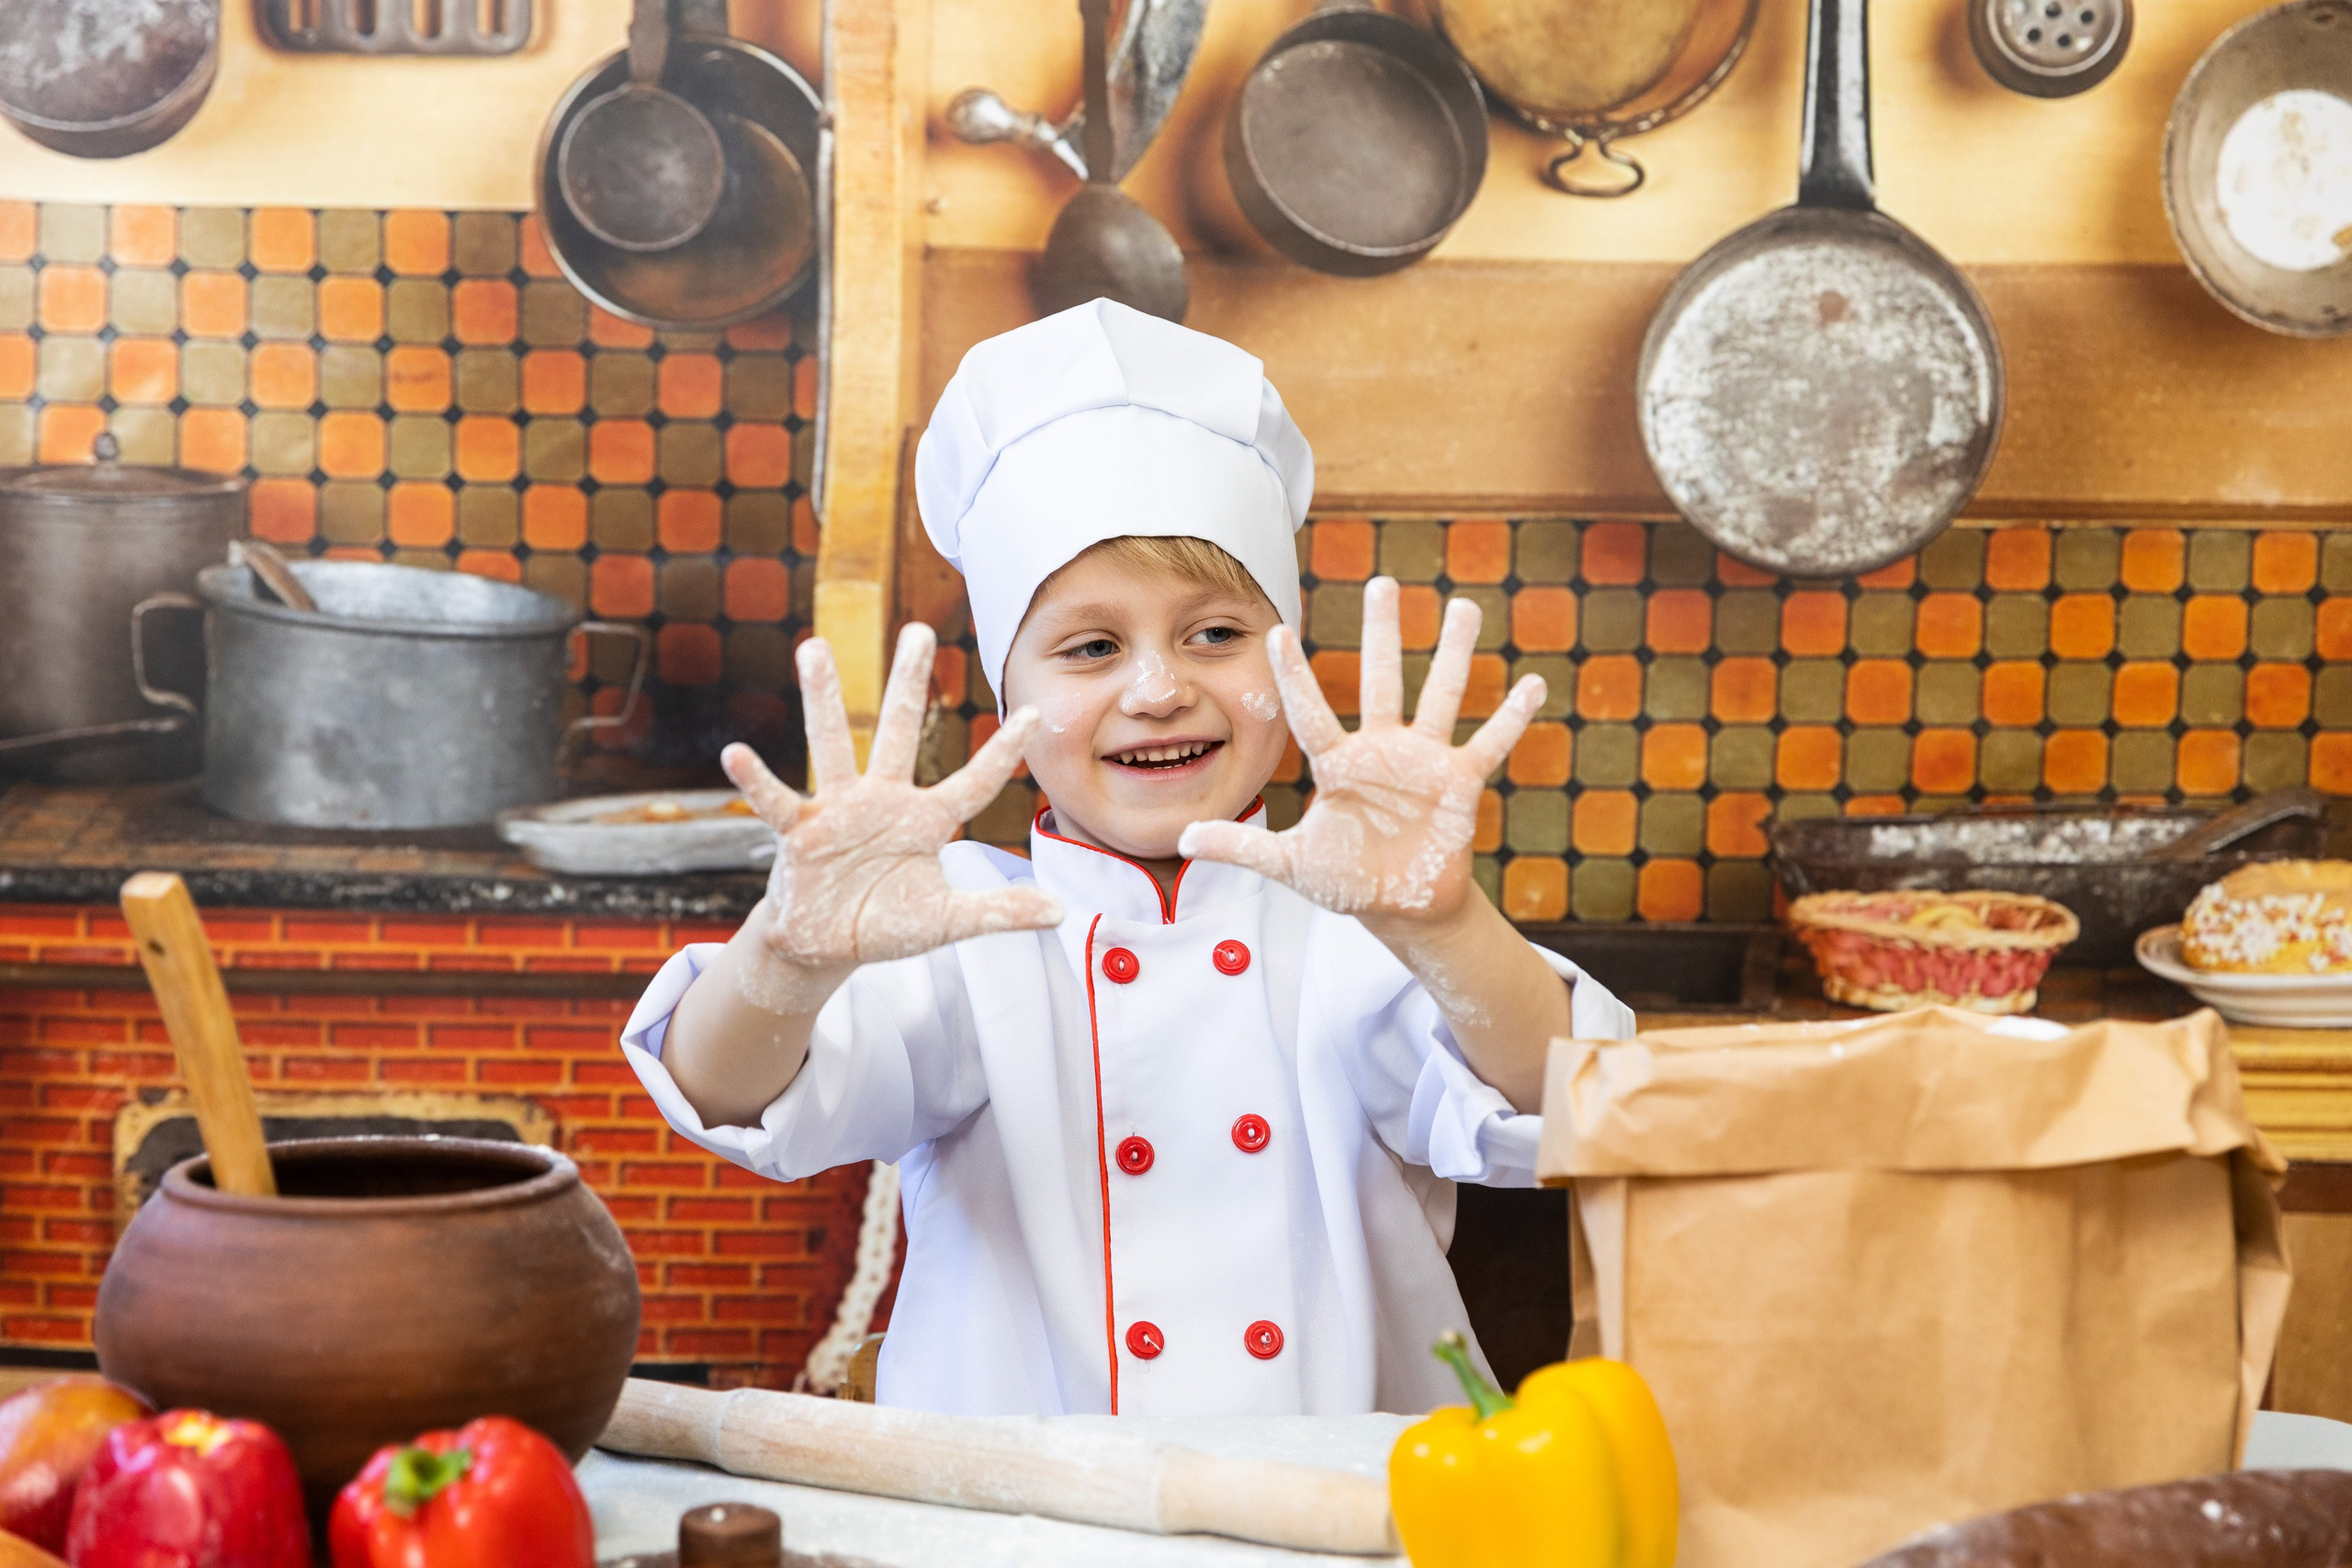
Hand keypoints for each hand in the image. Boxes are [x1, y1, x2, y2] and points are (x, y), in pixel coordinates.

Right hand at [722, 624, 1062, 998]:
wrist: (825, 945)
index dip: (1001, 753)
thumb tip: (1061, 913)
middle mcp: (884, 802)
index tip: (1033, 713)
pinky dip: (756, 781)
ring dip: (823, 698)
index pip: (974, 782)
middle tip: (918, 631)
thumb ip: (998, 912)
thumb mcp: (947, 921)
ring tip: (813, 647)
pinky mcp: (799, 833)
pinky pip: (776, 801)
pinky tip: (736, 753)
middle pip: (900, 732)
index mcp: (927, 820)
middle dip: (908, 682)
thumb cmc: (888, 922)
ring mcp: (839, 811)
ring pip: (832, 744)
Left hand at [1178, 578, 1542, 928]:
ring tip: (1465, 607)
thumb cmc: (1347, 879)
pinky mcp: (1460, 783)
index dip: (1294, 675)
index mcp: (1337, 763)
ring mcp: (1424, 762)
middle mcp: (1381, 750)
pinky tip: (1532, 683)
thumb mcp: (1291, 865)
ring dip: (1454, 654)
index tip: (1278, 630)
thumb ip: (1243, 848)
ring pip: (1440, 695)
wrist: (1401, 907)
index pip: (1310, 710)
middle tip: (1383, 581)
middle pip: (1380, 679)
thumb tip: (1182, 840)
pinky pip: (1490, 743)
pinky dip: (1511, 717)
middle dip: (1382, 632)